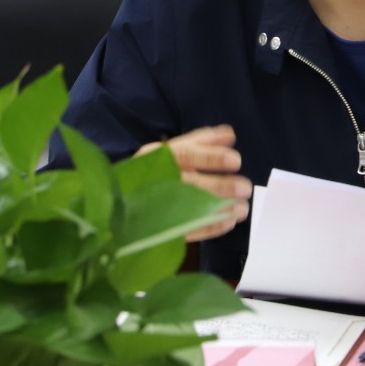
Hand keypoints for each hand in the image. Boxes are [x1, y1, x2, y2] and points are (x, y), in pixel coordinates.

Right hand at [137, 125, 251, 241]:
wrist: (120, 202)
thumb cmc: (154, 171)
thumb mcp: (172, 150)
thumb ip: (201, 142)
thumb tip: (229, 134)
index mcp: (156, 158)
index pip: (184, 155)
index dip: (210, 157)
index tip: (235, 161)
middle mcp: (155, 182)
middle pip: (188, 183)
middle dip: (219, 186)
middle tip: (245, 187)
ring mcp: (155, 208)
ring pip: (188, 209)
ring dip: (219, 209)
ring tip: (242, 209)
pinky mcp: (160, 230)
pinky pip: (187, 231)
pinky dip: (210, 227)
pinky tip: (229, 222)